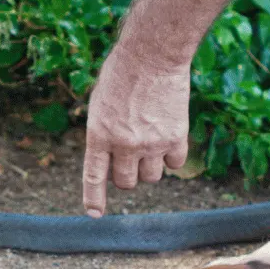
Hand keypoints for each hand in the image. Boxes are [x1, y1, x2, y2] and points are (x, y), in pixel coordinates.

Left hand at [81, 46, 190, 217]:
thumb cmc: (123, 73)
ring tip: (150, 141)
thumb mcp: (100, 103)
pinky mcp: (175, 137)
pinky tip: (168, 136)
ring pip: (152, 177)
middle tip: (131, 157)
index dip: (94, 198)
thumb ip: (104, 133)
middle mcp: (124, 143)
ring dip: (150, 166)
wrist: (153, 53)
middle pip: (127, 182)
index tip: (95, 214)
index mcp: (99, 133)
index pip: (94, 176)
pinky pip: (175, 164)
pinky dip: (172, 156)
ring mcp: (151, 143)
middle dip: (127, 175)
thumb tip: (113, 161)